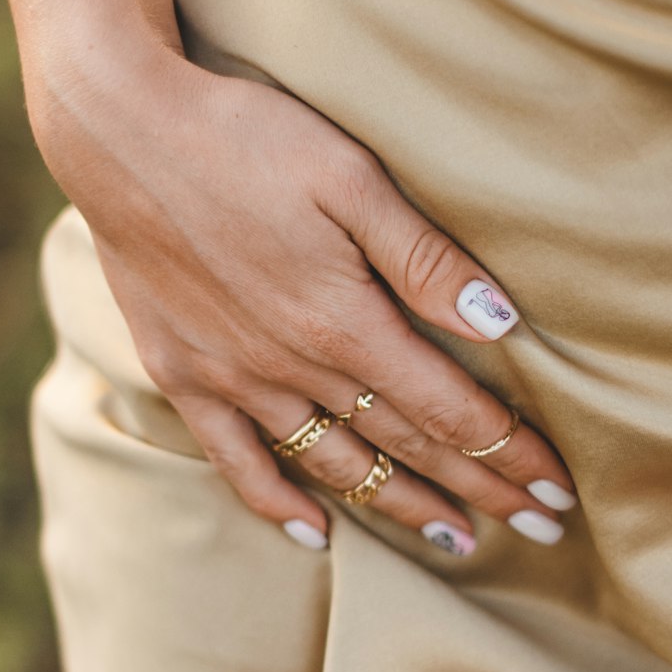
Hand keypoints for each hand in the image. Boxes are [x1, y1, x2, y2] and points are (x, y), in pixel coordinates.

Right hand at [28, 42, 575, 551]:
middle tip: (537, 527)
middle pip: (405, 446)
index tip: (552, 487)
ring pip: (334, 464)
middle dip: (478, 488)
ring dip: (400, 506)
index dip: (506, 451)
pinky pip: (237, 463)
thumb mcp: (349, 178)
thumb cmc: (244, 138)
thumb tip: (501, 323)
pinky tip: (317, 535)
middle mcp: (291, 369)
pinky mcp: (183, 377)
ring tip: (455, 539)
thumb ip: (424, 258)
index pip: (447, 409)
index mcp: (342, 323)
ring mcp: (233, 382)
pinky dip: (278, 503)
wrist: (119, 132)